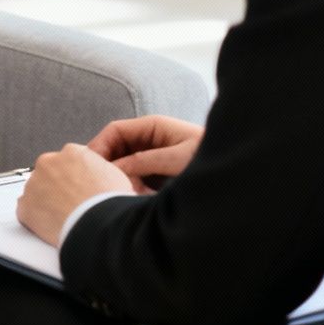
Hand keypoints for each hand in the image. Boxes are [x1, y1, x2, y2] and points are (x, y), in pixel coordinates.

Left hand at [17, 143, 136, 245]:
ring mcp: (34, 184)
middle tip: (71, 203)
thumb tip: (98, 176)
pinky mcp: (25, 206)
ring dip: (46, 201)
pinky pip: (27, 211)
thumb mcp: (115, 173)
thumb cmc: (110, 202)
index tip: (78, 188)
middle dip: (57, 187)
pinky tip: (52, 225)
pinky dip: (36, 218)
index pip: (67, 160)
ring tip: (64, 216)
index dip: (74, 177)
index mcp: (72, 152)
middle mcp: (49, 163)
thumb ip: (98, 168)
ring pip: (37, 191)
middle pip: (50, 173)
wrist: (98, 225)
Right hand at [88, 115, 203, 189]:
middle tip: (100, 184)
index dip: (99, 146)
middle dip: (107, 165)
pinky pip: (135, 178)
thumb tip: (114, 169)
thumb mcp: (176, 159)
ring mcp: (153, 156)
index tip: (89, 165)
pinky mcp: (158, 173)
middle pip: (116, 148)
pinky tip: (132, 198)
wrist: (234, 173)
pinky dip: (130, 187)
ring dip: (119, 178)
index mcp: (153, 126)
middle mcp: (150, 139)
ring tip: (120, 193)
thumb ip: (145, 161)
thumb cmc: (209, 158)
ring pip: (124, 165)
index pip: (115, 131)